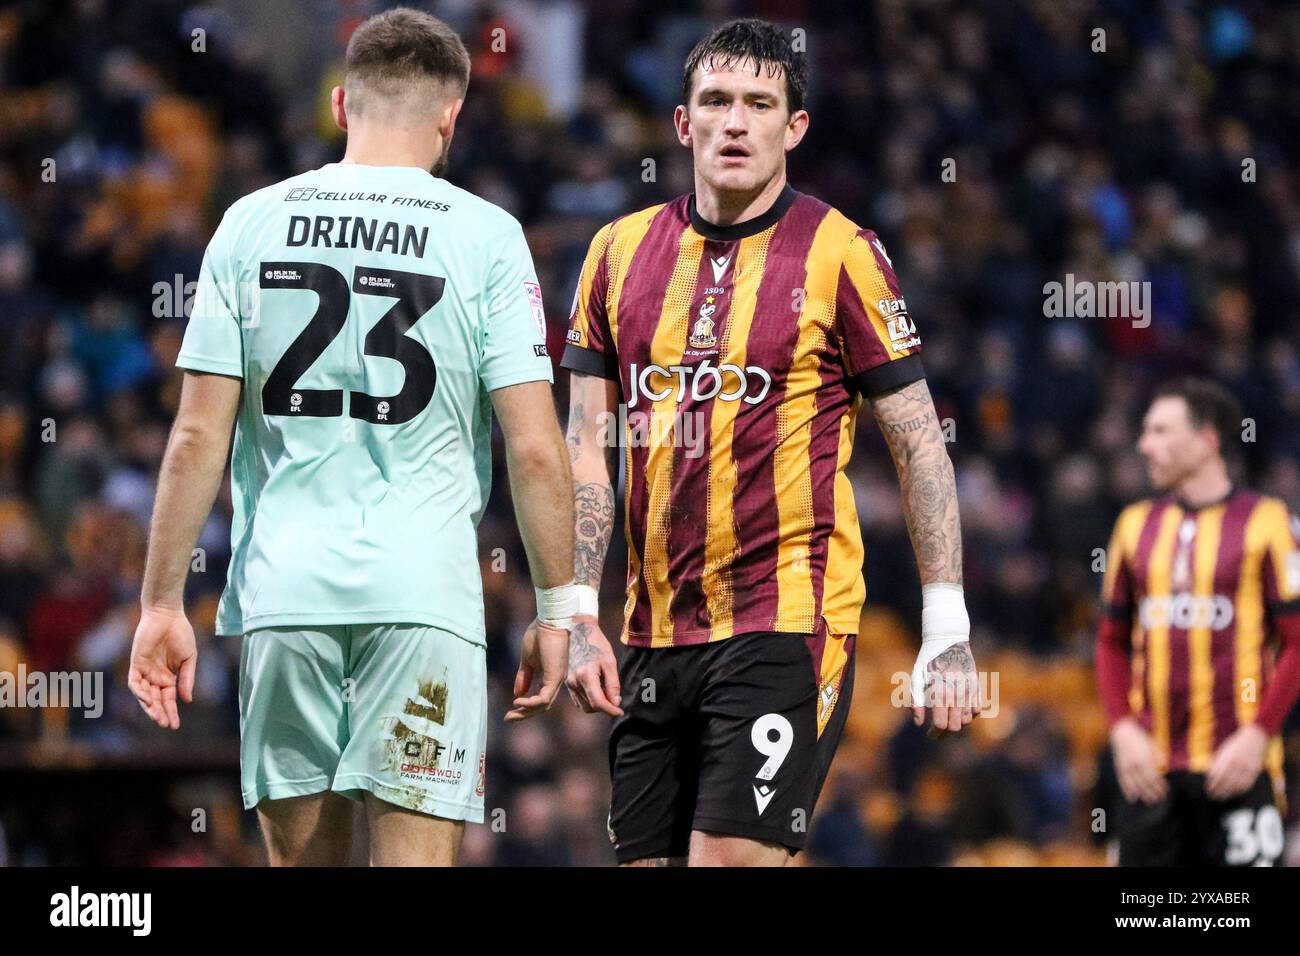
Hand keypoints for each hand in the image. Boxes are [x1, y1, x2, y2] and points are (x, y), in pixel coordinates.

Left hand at [127, 606, 196, 729]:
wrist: (168, 616)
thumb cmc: (181, 634)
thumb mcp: (189, 659)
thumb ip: (187, 679)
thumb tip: (187, 700)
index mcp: (168, 677)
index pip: (168, 699)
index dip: (172, 712)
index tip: (176, 725)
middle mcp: (155, 677)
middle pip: (155, 700)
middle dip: (160, 713)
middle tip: (166, 724)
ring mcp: (144, 671)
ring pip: (144, 695)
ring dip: (150, 707)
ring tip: (158, 717)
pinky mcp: (136, 664)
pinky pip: (135, 683)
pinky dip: (140, 692)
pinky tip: (149, 699)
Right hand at [506, 618, 568, 721]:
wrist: (549, 620)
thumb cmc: (539, 635)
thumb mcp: (527, 660)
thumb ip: (524, 677)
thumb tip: (517, 693)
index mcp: (549, 676)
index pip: (539, 698)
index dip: (524, 707)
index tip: (510, 711)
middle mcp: (555, 680)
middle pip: (541, 706)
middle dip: (524, 714)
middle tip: (508, 719)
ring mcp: (557, 680)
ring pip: (543, 705)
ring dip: (526, 711)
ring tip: (512, 712)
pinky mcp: (556, 677)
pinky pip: (544, 698)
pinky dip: (531, 703)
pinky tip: (518, 701)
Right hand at [565, 614, 622, 716]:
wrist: (579, 632)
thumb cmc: (597, 644)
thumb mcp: (609, 661)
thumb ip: (613, 684)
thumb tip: (616, 702)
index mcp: (585, 676)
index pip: (598, 702)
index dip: (611, 710)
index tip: (620, 711)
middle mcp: (574, 682)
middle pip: (591, 707)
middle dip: (604, 708)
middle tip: (616, 700)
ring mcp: (569, 683)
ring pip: (584, 706)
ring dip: (597, 705)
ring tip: (607, 694)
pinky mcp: (567, 682)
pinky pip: (578, 700)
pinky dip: (589, 701)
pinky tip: (598, 691)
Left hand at [912, 640, 981, 737]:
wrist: (949, 639)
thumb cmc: (928, 659)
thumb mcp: (916, 676)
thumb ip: (916, 701)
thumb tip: (918, 724)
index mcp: (940, 691)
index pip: (941, 724)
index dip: (935, 733)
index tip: (929, 734)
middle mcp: (957, 692)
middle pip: (955, 726)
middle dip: (945, 733)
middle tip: (936, 732)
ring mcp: (969, 689)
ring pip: (967, 720)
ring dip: (956, 723)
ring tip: (946, 719)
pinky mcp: (977, 686)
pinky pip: (977, 710)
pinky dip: (969, 714)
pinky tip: (958, 710)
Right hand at [1111, 717, 1167, 804]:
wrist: (1122, 731)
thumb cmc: (1140, 737)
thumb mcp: (1152, 744)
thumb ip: (1158, 755)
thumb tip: (1163, 767)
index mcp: (1145, 758)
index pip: (1154, 776)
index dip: (1160, 785)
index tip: (1165, 791)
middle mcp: (1135, 764)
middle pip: (1145, 782)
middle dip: (1153, 792)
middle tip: (1159, 799)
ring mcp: (1126, 766)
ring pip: (1134, 784)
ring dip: (1142, 793)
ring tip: (1149, 801)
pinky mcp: (1119, 767)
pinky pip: (1123, 781)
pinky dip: (1127, 791)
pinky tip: (1132, 798)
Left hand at [1206, 723, 1267, 799]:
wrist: (1254, 739)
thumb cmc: (1235, 745)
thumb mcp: (1223, 751)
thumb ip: (1218, 763)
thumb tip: (1210, 776)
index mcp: (1227, 758)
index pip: (1217, 774)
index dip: (1212, 783)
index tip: (1208, 788)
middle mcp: (1237, 764)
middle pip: (1226, 781)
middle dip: (1218, 790)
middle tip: (1212, 796)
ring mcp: (1247, 768)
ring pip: (1236, 785)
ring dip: (1228, 793)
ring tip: (1221, 797)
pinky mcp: (1255, 771)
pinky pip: (1247, 784)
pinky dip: (1239, 790)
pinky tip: (1234, 793)